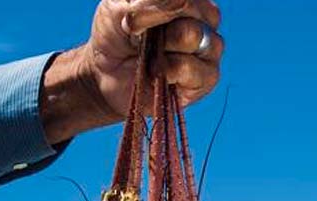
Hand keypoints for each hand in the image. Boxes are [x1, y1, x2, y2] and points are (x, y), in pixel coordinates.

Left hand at [40, 0, 223, 143]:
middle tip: (137, 36)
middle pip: (191, 7)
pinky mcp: (208, 77)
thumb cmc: (116, 35)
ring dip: (162, 46)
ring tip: (150, 56)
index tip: (132, 15)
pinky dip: (166, 70)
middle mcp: (204, 19)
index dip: (154, 4)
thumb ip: (148, 1)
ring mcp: (210, 47)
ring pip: (193, 35)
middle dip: (154, 22)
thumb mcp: (118, 6)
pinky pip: (190, 67)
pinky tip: (158, 73)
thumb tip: (181, 2)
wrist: (106, 74)